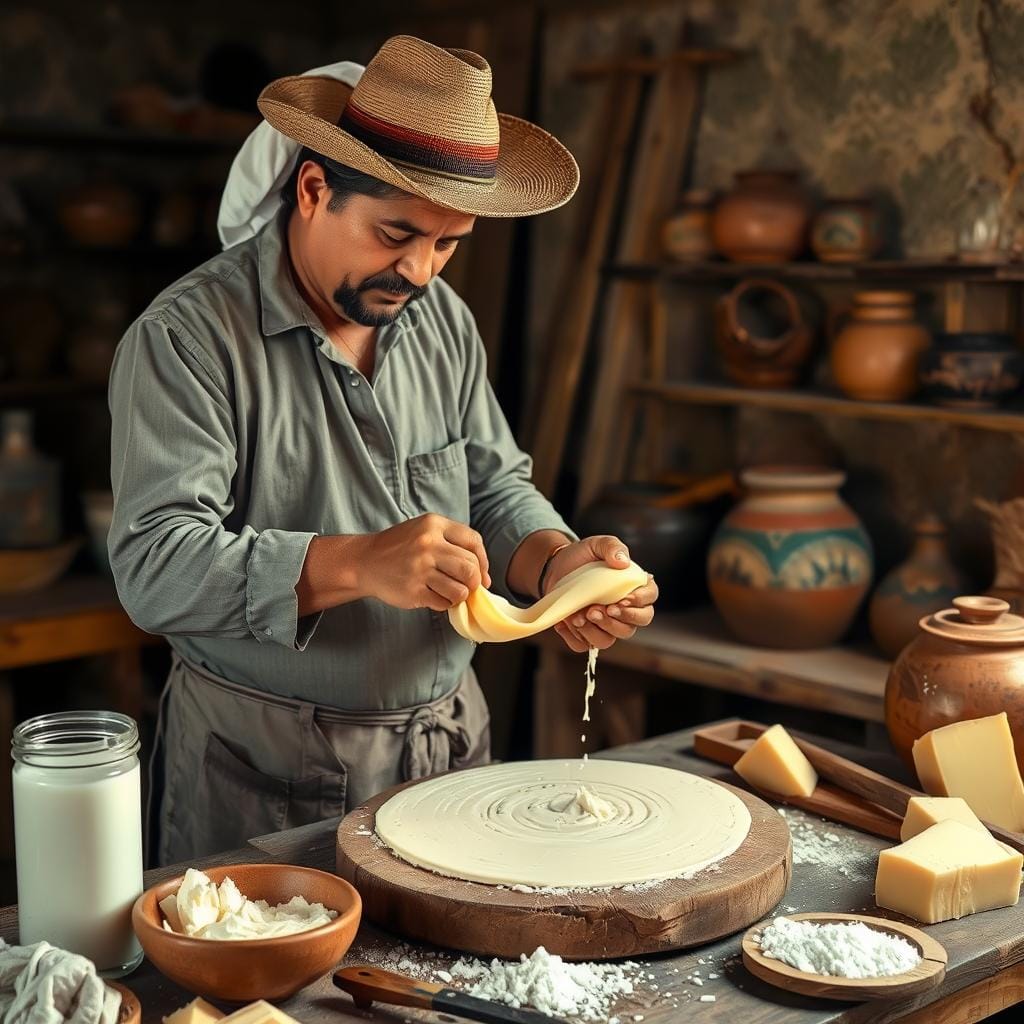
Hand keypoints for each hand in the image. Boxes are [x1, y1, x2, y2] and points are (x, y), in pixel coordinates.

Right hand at [361, 513, 490, 611]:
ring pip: (461, 589)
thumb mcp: (425, 531)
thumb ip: (454, 545)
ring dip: (460, 595)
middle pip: (470, 568)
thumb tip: (485, 578)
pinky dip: (444, 603)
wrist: (363, 561)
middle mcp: (428, 544)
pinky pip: (444, 603)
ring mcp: (420, 568)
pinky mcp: (413, 590)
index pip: (474, 542)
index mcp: (433, 525)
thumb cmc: (400, 547)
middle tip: (467, 586)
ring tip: (449, 591)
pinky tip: (433, 595)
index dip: (483, 560)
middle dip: (474, 581)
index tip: (481, 573)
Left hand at [546, 535, 657, 652]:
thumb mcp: (598, 544)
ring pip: (608, 640)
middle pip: (631, 627)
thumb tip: (623, 562)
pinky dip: (574, 636)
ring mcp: (604, 625)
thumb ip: (613, 547)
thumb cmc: (583, 556)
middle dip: (615, 622)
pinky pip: (582, 645)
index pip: (649, 601)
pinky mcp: (584, 633)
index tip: (623, 599)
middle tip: (596, 609)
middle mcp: (622, 611)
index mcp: (634, 589)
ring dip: (593, 631)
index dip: (639, 603)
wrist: (556, 567)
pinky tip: (566, 621)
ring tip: (578, 616)